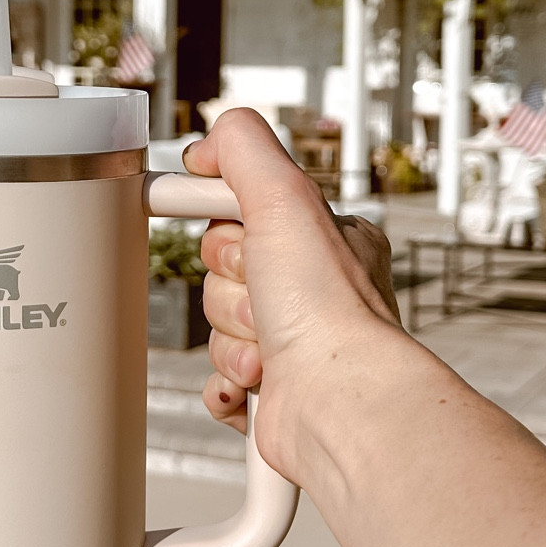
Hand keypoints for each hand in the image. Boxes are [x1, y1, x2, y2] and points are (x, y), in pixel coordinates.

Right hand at [182, 110, 403, 484]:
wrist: (337, 402)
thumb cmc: (327, 309)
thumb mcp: (286, 195)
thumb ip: (245, 147)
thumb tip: (208, 144)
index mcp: (324, 240)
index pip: (244, 214)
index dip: (223, 227)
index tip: (213, 227)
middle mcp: (314, 289)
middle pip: (222, 270)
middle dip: (229, 287)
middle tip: (263, 295)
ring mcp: (294, 340)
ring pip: (218, 323)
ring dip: (230, 336)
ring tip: (268, 346)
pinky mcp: (274, 390)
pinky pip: (219, 375)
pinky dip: (226, 381)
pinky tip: (253, 380)